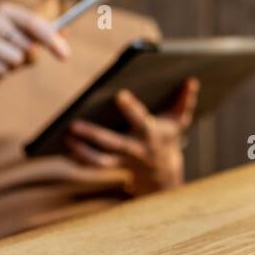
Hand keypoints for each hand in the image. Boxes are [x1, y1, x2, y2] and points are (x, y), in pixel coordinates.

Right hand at [0, 3, 69, 105]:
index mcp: (5, 11)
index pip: (32, 22)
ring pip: (13, 57)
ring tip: (8, 63)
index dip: (50, 39)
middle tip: (26, 60)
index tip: (66, 56)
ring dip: (16, 65)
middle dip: (33, 56)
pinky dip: (3, 73)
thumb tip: (66, 29)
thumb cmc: (10, 52)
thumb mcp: (32, 42)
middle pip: (24, 41)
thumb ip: (49, 35)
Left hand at [64, 78, 199, 196]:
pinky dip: (79, 159)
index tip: (119, 94)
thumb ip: (185, 101)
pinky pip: (94, 167)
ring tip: (66, 137)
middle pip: (113, 144)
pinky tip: (63, 149)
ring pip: (101, 161)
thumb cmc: (168, 137)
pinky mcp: (114, 168)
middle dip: (93, 135)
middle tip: (72, 124)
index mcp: (152, 135)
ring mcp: (124, 162)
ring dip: (82, 151)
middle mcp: (137, 149)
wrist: (164, 173)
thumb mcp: (180, 120)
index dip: (131, 109)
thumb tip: (191, 80)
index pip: (141, 121)